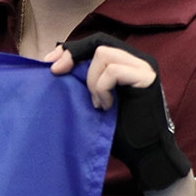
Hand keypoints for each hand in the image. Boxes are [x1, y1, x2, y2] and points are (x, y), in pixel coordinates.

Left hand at [55, 32, 191, 191]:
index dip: (70, 48)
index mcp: (124, 63)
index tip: (48, 63)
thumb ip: (83, 80)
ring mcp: (144, 67)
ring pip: (103, 53)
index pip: (94, 42)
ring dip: (92, 80)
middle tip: (57, 73)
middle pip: (98, 40)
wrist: (144, 155)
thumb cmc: (119, 132)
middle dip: (74, 54)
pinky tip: (106, 106)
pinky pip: (113, 71)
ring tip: (97, 104)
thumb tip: (53, 64)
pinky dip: (102, 88)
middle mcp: (136, 60)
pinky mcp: (147, 78)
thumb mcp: (93, 99)